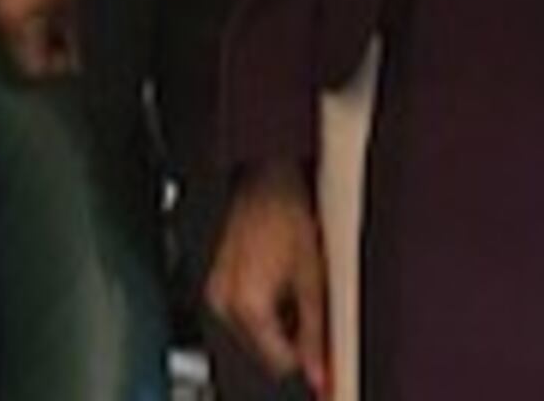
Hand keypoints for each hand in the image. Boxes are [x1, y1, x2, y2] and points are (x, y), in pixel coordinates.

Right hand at [206, 163, 332, 398]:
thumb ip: (316, 331)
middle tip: (314, 305)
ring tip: (297, 283)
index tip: (326, 350)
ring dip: (280, 321)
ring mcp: (218, 291)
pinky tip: (282, 276)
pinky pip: (245, 311)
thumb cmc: (288, 213)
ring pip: (255, 332)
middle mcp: (224, 302)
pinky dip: (267, 305)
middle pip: (265, 349)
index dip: (309, 358)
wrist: (267, 176)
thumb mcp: (313, 278)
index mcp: (246, 306)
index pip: (279, 362)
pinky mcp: (219, 281)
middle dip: (292, 337)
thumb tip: (320, 368)